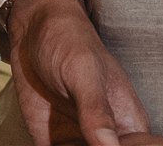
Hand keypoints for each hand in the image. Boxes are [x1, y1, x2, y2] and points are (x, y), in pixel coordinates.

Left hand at [5, 0, 149, 144]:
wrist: (34, 29)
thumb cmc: (69, 39)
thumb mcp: (84, 73)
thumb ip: (97, 111)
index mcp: (129, 122)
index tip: (96, 144)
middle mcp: (107, 138)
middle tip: (72, 141)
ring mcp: (80, 143)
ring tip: (62, 140)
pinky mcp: (54, 145)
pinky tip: (49, 143)